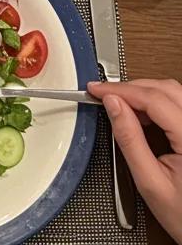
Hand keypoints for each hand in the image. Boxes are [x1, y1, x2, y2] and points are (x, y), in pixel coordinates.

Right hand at [87, 79, 181, 243]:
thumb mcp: (150, 182)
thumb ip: (129, 140)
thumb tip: (113, 106)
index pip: (154, 100)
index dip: (121, 90)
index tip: (96, 90)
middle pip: (166, 89)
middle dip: (131, 87)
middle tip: (104, 95)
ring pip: (173, 92)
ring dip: (144, 92)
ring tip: (120, 104)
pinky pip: (179, 104)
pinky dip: (157, 102)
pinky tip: (142, 114)